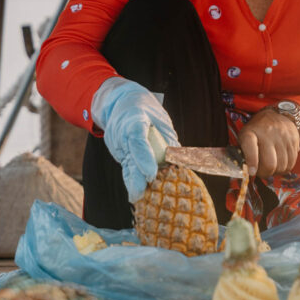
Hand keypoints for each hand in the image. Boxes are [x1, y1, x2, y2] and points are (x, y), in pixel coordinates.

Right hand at [92, 77, 179, 199]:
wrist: (120, 101)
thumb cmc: (146, 110)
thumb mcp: (160, 119)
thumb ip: (168, 139)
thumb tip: (181, 160)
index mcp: (134, 120)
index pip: (138, 140)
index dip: (144, 158)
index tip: (150, 174)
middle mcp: (123, 133)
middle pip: (129, 157)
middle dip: (135, 176)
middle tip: (140, 194)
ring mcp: (118, 143)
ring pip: (126, 165)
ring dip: (132, 182)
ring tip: (137, 198)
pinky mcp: (118, 151)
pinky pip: (126, 167)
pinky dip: (131, 179)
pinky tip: (135, 194)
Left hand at [239, 108, 299, 178]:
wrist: (275, 115)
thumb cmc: (256, 131)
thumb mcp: (245, 137)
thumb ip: (243, 153)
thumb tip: (247, 172)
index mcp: (251, 133)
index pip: (251, 148)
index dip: (252, 162)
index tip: (252, 172)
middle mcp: (267, 133)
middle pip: (270, 164)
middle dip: (265, 173)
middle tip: (262, 172)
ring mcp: (282, 136)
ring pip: (282, 166)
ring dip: (276, 172)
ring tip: (271, 167)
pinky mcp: (293, 139)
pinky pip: (291, 162)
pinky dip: (285, 168)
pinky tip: (280, 164)